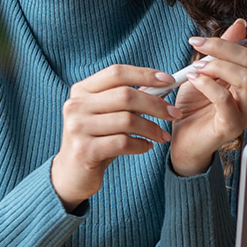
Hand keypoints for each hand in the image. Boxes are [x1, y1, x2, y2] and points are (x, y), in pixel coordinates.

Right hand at [52, 64, 183, 209]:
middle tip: (174, 114)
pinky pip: (123, 143)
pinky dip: (141, 144)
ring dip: (152, 128)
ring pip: (127, 120)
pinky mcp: (84, 150)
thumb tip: (162, 86)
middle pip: (125, 95)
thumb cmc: (96, 140)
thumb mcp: (106, 115)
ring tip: (162, 136)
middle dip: (156, 105)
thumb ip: (127, 100)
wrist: (72, 174)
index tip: (168, 80)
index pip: (116, 72)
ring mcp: (78, 128)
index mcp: (81, 90)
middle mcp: (76, 105)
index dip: (144, 74)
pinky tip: (146, 147)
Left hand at [170, 17, 246, 175]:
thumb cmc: (195, 104)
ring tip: (196, 67)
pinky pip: (225, 99)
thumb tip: (239, 24)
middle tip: (199, 44)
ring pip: (246, 79)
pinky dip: (207, 84)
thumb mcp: (206, 69)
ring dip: (218, 66)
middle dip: (225, 47)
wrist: (182, 136)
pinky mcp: (231, 126)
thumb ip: (222, 49)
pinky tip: (193, 79)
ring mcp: (246, 113)